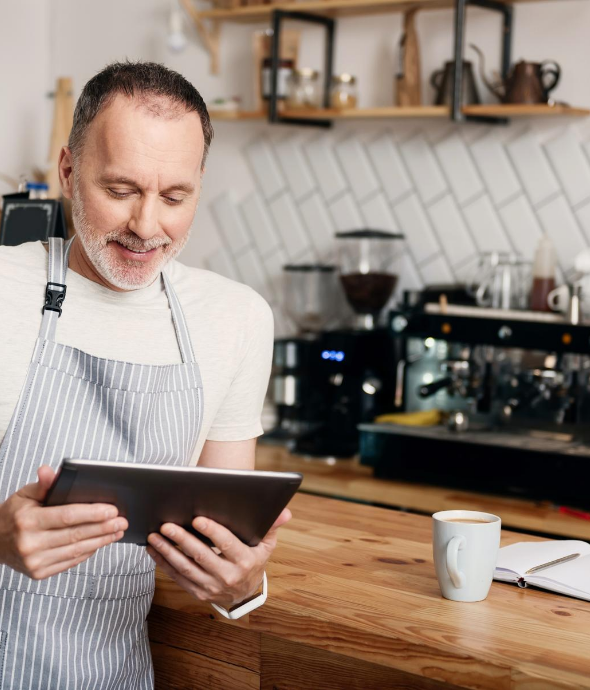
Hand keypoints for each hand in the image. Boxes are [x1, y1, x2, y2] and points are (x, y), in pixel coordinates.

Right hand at [0, 466, 127, 579]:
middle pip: (76, 534)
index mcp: (28, 521)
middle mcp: (30, 543)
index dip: (92, 513)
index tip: (112, 510)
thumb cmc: (14, 515)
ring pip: (76, 550)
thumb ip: (43, 484)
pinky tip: (100, 543)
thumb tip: (50, 470)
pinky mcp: (39, 574)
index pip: (67, 516)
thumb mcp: (24, 495)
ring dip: (101, 541)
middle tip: (122, 521)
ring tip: (117, 532)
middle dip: (103, 527)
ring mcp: (34, 561)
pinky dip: (88, 552)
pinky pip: (70, 562)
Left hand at [146, 508, 291, 607]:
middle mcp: (228, 577)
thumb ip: (272, 525)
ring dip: (168, 551)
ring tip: (155, 536)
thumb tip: (285, 511)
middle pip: (202, 556)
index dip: (212, 532)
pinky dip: (163, 563)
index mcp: (245, 561)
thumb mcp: (266, 544)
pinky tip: (153, 549)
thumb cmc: (254, 559)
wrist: (245, 593)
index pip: (227, 544)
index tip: (197, 518)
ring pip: (186, 568)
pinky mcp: (198, 592)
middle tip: (167, 525)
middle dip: (182, 540)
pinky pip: (177, 577)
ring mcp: (211, 587)